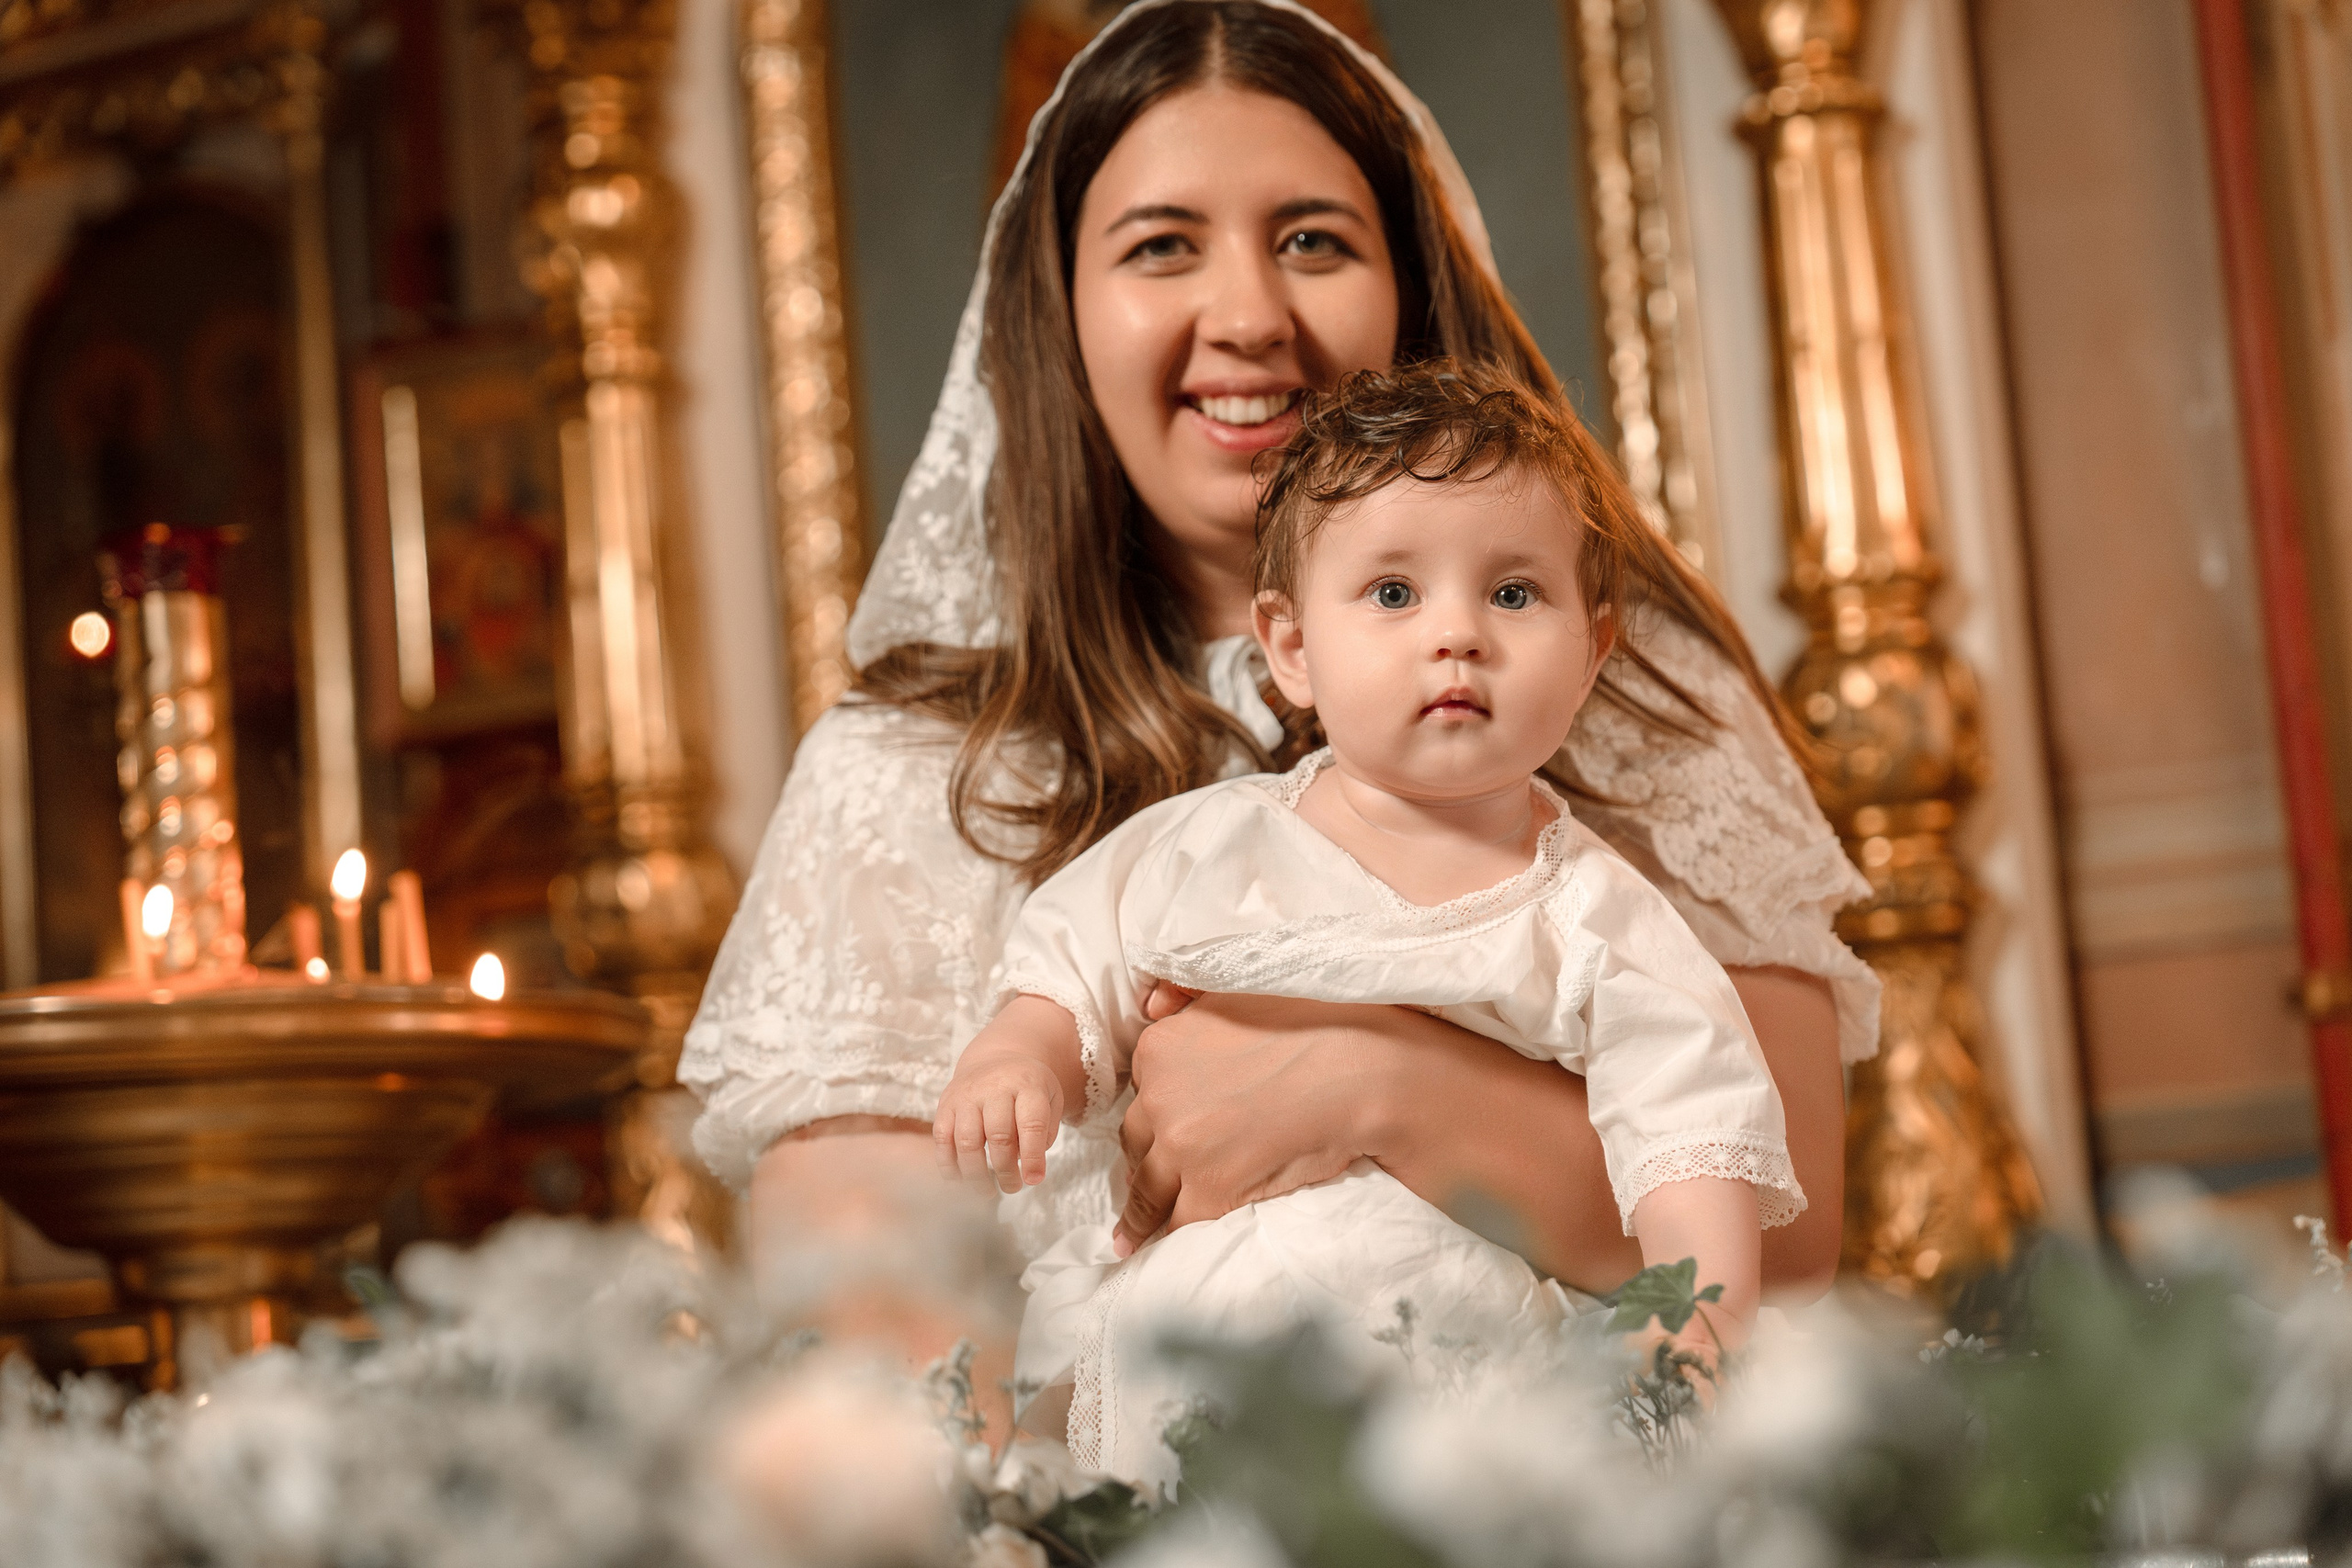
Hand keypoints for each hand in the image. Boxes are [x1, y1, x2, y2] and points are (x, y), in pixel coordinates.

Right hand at [933, 1043, 1063, 1194]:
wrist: (996, 1058)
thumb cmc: (1027, 1088)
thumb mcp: (1050, 1099)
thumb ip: (1045, 1133)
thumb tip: (1028, 1168)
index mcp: (1027, 1084)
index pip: (1031, 1124)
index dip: (1033, 1157)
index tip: (1034, 1181)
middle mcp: (995, 1087)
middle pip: (998, 1136)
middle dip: (1006, 1170)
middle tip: (1013, 1187)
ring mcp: (966, 1095)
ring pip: (968, 1141)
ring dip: (977, 1174)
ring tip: (988, 1192)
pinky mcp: (945, 1104)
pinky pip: (942, 1139)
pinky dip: (949, 1165)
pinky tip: (961, 1181)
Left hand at [1114, 992, 1406, 1255]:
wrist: (1360, 1069)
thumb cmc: (1313, 1022)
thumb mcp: (1236, 990)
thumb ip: (1187, 997)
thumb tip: (1152, 999)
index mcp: (1160, 1049)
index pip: (1143, 1093)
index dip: (1157, 1114)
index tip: (1165, 1130)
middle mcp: (1159, 1098)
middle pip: (1138, 1140)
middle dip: (1148, 1159)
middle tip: (1152, 1182)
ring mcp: (1181, 1148)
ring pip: (1147, 1190)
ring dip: (1141, 1214)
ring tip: (1130, 1239)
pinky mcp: (1209, 1191)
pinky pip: (1179, 1222)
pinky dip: (1174, 1236)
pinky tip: (1165, 1250)